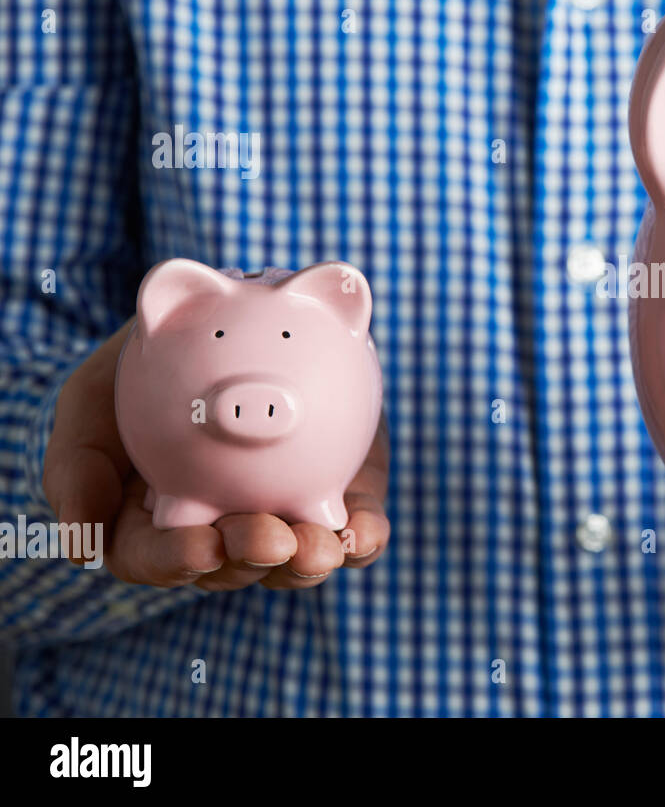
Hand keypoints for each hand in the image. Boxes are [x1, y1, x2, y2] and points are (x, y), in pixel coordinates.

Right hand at [42, 320, 390, 589]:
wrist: (231, 318)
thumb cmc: (149, 365)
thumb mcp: (91, 401)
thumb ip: (78, 465)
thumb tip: (80, 544)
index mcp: (152, 519)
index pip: (156, 557)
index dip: (176, 562)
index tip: (201, 546)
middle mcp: (220, 526)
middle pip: (231, 566)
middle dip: (251, 562)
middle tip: (270, 539)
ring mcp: (281, 512)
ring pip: (295, 558)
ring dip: (309, 561)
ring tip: (320, 546)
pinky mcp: (338, 493)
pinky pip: (354, 528)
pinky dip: (362, 538)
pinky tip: (366, 533)